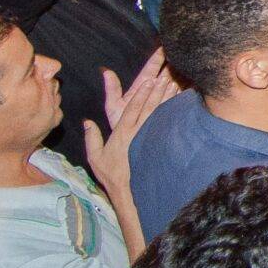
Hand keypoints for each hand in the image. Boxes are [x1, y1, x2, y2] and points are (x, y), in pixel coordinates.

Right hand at [84, 51, 176, 203]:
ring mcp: (150, 139)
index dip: (141, 95)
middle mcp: (138, 134)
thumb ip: (92, 138)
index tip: (148, 81)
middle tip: (165, 75)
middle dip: (157, 91)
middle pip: (149, 108)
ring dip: (167, 98)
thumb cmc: (111, 175)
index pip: (133, 110)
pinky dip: (173, 114)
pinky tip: (180, 104)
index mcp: (122, 134)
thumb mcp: (95, 157)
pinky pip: (166, 126)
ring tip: (174, 83)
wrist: (129, 192)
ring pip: (160, 115)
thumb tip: (87, 122)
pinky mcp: (157, 145)